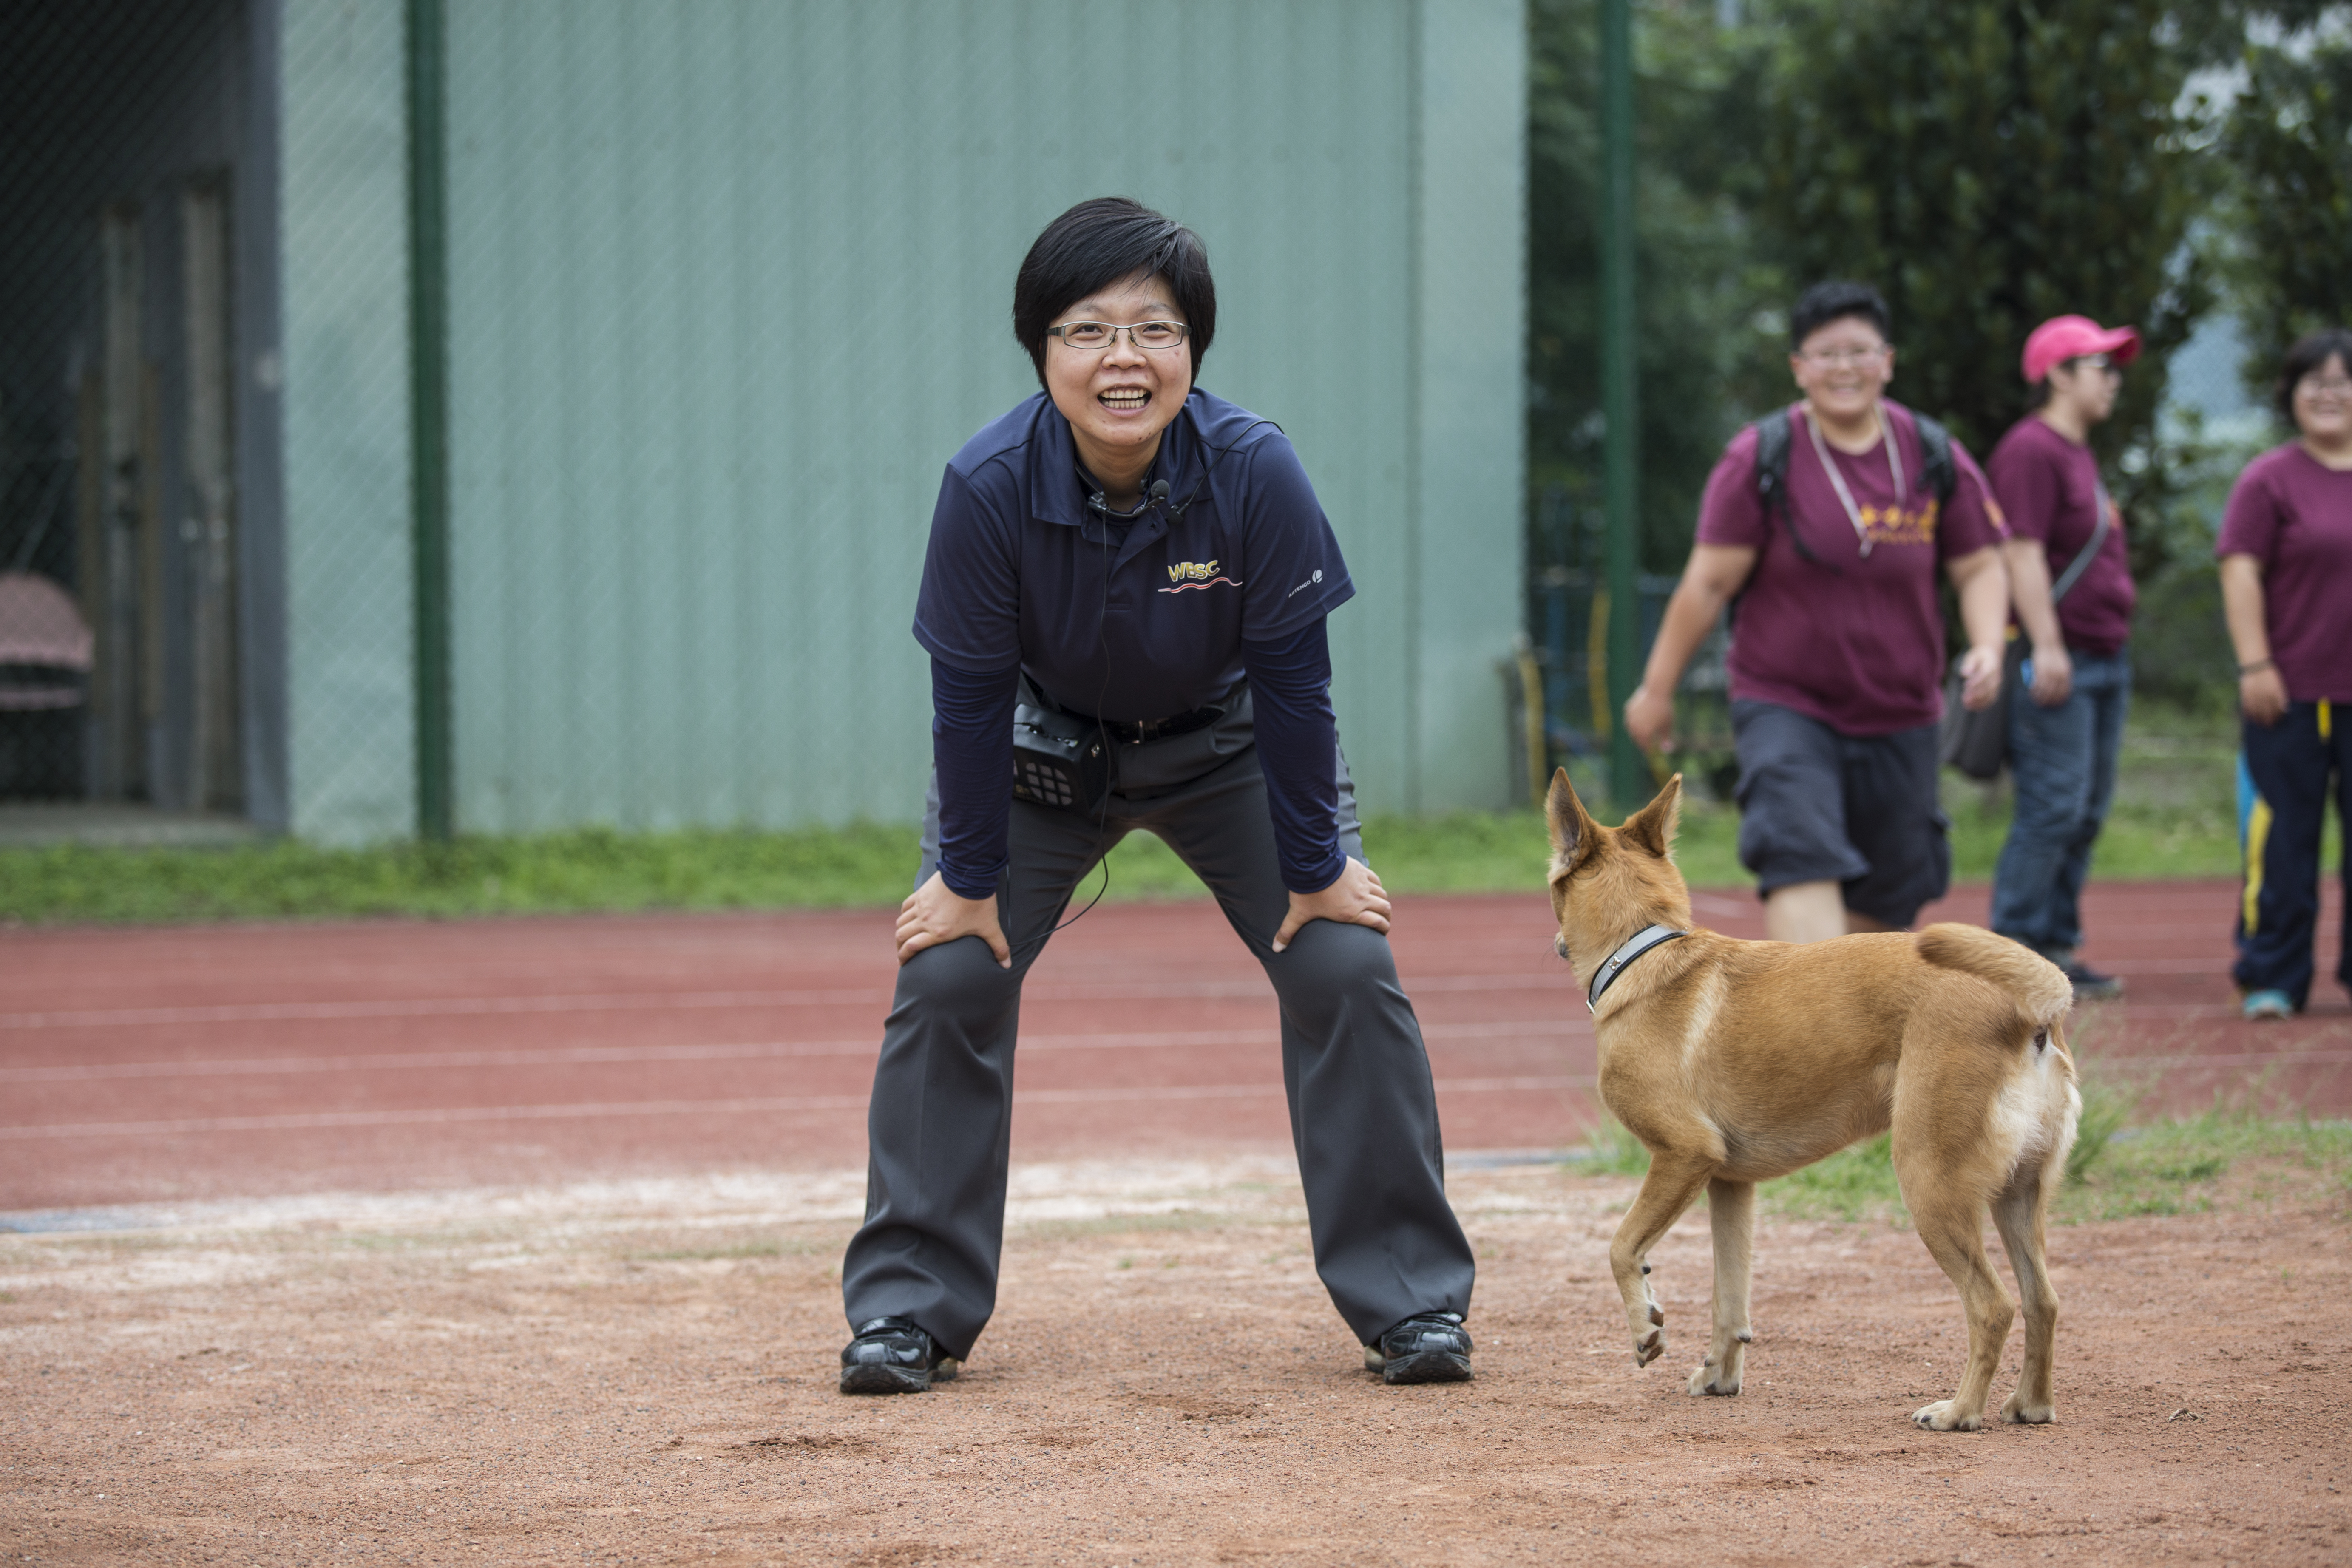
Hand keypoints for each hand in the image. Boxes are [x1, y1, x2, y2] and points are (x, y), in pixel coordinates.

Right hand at [895, 872, 1009, 967]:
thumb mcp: (990, 927)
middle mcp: (925, 920)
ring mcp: (921, 906)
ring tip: (902, 938)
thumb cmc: (980, 903)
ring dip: (900, 932)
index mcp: (938, 933)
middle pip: (901, 936)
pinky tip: (907, 917)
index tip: (903, 964)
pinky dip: (904, 914)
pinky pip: (906, 906)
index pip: (912, 948)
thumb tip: (1007, 966)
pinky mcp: (921, 894)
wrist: (971, 875)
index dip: (904, 958)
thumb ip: (998, 947)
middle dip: (899, 947)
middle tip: (902, 954)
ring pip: (901, 922)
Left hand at [1272, 856, 1391, 952]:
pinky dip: (1377, 885)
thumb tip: (1276, 949)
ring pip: (1382, 894)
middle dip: (1387, 916)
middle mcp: (1361, 899)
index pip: (1377, 923)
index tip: (1383, 932)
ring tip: (1381, 905)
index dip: (1384, 929)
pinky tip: (1374, 887)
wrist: (1312, 863)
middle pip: (1385, 908)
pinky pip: (1376, 879)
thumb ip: (1288, 931)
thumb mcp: (1298, 913)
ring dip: (1383, 901)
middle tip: (1385, 920)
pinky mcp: (1361, 870)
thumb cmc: (1307, 891)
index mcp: (1351, 913)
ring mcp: (1363, 884)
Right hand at [1623, 684, 1675, 751]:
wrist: (1656, 691)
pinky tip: (1637, 721)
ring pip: (1631, 729)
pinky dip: (1633, 721)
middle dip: (1640, 742)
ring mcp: (1629, 718)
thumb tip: (1667, 751)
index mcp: (1643, 734)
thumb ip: (1666, 739)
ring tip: (1640, 733)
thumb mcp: (1668, 726)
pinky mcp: (1627, 709)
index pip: (1644, 746)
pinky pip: (1629, 718)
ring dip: (1635, 732)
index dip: (1647, 750)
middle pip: (1636, 738)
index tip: (1650, 752)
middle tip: (1644, 744)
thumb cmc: (1664, 709)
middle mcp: (1634, 728)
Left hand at [1958, 643, 2003, 710]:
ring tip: (1967, 706)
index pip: (1984, 675)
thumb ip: (1969, 664)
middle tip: (1964, 700)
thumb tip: (1965, 673)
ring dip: (1979, 702)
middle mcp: (1996, 676)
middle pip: (1987, 687)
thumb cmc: (1979, 656)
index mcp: (1991, 666)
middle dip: (1976, 694)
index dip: (1975, 681)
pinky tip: (1974, 708)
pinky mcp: (1996, 689)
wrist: (1992, 654)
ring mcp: (1998, 683)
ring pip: (1990, 695)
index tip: (1965, 686)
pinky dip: (1984, 704)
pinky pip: (1992, 698)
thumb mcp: (1973, 656)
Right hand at [2028, 642, 2072, 706]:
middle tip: (2044, 705)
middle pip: (2055, 693)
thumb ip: (2063, 675)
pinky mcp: (2041, 671)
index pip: (2065, 691)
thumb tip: (2061, 686)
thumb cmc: (2055, 654)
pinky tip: (2032, 693)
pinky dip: (2034, 690)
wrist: (2048, 644)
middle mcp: (2060, 675)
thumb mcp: (2063, 665)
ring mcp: (2050, 674)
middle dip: (2049, 701)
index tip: (2055, 704)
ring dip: (2041, 698)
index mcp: (2067, 674)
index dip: (2060, 699)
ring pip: (2045, 691)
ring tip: (2037, 701)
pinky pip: (2037, 685)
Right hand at [2240, 666, 2288, 726]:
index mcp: (2274, 694)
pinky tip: (2250, 718)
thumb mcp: (2279, 684)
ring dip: (2258, 719)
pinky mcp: (2245, 695)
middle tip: (2269, 727)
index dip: (2277, 717)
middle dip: (2268, 721)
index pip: (2277, 710)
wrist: (2256, 665)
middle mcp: (2264, 697)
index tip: (2278, 721)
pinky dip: (2248, 714)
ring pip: (2257, 712)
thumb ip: (2281, 697)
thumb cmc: (2269, 674)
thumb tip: (2284, 709)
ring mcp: (2254, 697)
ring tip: (2260, 724)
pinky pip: (2247, 708)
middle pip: (2267, 713)